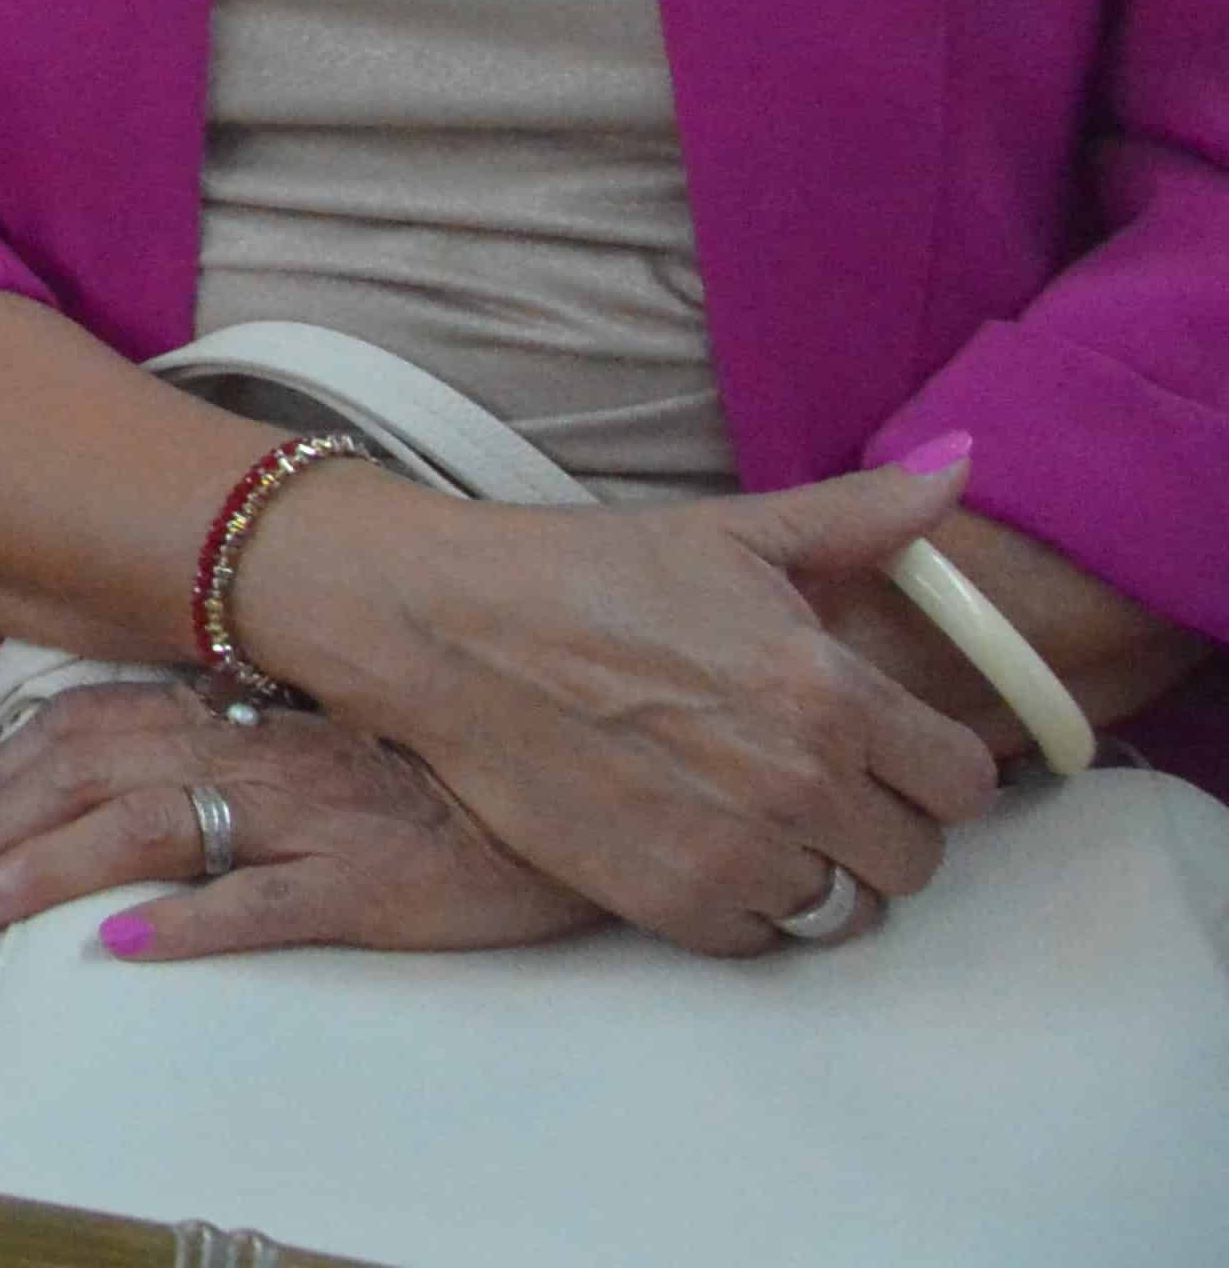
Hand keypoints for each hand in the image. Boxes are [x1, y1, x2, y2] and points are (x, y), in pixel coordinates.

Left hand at [0, 681, 590, 959]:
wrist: (561, 790)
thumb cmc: (433, 764)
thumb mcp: (311, 729)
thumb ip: (222, 729)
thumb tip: (123, 757)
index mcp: (239, 713)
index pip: (90, 723)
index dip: (10, 770)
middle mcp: (257, 752)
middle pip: (94, 773)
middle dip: (4, 826)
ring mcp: (310, 817)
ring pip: (151, 829)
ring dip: (55, 869)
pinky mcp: (368, 883)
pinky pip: (265, 903)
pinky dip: (189, 922)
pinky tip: (125, 945)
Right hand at [252, 452, 1001, 956]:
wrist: (442, 628)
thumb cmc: (585, 573)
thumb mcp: (729, 532)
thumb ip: (861, 515)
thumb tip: (961, 467)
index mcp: (827, 688)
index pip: (966, 782)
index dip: (931, 766)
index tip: (886, 751)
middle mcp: (796, 781)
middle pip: (917, 859)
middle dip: (878, 823)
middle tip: (815, 782)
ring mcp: (732, 852)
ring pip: (847, 911)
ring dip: (816, 871)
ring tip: (759, 819)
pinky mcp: (667, 902)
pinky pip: (764, 941)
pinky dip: (743, 905)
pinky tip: (701, 844)